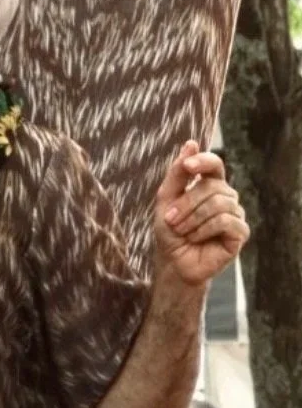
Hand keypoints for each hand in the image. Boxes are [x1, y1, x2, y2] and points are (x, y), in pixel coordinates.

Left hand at [153, 141, 248, 286]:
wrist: (174, 264)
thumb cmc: (171, 233)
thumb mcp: (166, 200)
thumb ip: (177, 173)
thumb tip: (191, 143)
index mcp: (210, 186)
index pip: (214, 164)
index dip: (203, 161)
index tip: (188, 166)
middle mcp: (226, 197)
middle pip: (211, 186)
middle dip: (186, 203)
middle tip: (171, 220)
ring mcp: (235, 214)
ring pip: (218, 203)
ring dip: (193, 219)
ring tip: (182, 231)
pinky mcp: (240, 232)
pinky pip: (225, 221)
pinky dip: (204, 230)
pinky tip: (196, 238)